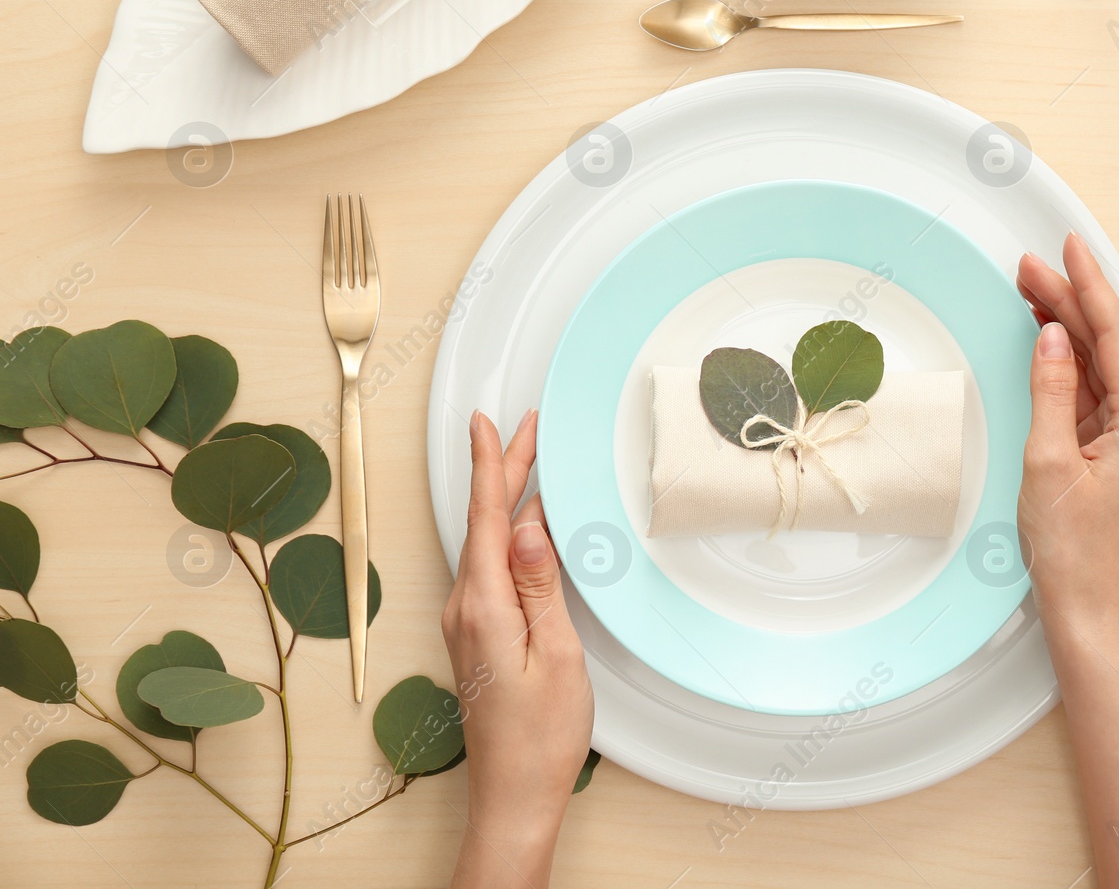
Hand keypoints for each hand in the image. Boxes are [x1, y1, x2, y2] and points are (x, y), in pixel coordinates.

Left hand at [442, 410, 593, 888]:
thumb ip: (539, 585)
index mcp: (483, 606)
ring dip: (509, 500)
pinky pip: (491, 569)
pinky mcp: (477, 635)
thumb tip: (528, 526)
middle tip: (526, 426)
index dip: (489, 465)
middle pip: (486, 523)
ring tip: (530, 461)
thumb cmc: (541, 736)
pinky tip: (527, 528)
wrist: (514, 793)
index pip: (487, 518)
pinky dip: (509, 535)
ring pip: (489, 543)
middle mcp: (465, 608)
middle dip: (505, 470)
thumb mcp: (556, 654)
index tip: (485, 421)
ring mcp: (468, 622)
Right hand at [1015, 233, 1118, 637]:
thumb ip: (1051, 390)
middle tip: (1029, 265)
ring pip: (1100, 364)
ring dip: (1066, 327)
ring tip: (1031, 290)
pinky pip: (1093, 392)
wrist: (1088, 607)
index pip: (1114, 334)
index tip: (1069, 246)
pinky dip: (1067, 363)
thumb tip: (1049, 336)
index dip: (1088, 285)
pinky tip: (1047, 340)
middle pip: (1108, 343)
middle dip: (1070, 299)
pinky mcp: (1117, 450)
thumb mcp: (1048, 461)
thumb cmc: (1073, 549)